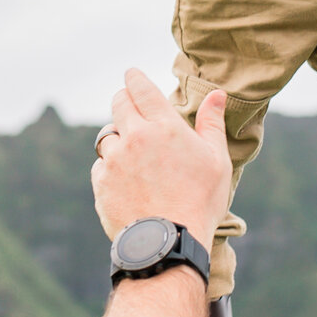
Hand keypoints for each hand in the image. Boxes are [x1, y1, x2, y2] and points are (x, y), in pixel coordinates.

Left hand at [91, 70, 231, 244]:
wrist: (167, 241)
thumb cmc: (199, 201)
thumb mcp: (216, 160)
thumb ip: (212, 123)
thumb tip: (216, 94)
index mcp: (164, 126)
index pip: (141, 88)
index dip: (134, 78)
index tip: (131, 74)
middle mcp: (134, 137)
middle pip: (119, 104)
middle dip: (123, 99)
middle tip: (128, 102)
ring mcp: (114, 160)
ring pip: (107, 136)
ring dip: (117, 137)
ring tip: (130, 150)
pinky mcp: (101, 182)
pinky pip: (100, 165)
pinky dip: (110, 166)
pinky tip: (124, 178)